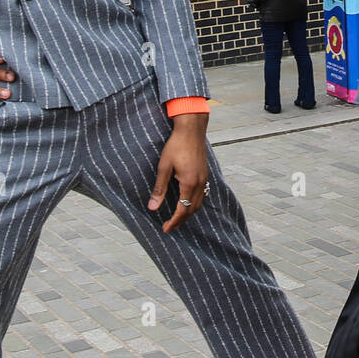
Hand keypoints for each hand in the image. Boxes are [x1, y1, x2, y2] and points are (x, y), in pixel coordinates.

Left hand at [150, 113, 208, 233]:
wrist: (191, 129)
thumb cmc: (176, 145)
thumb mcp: (163, 167)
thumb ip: (159, 189)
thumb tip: (152, 207)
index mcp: (189, 183)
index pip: (182, 210)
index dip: (174, 221)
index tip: (165, 229)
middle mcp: (200, 183)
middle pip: (192, 210)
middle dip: (181, 220)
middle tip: (169, 227)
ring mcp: (205, 178)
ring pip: (199, 203)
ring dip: (188, 213)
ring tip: (177, 218)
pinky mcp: (205, 173)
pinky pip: (202, 195)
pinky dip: (194, 203)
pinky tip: (187, 202)